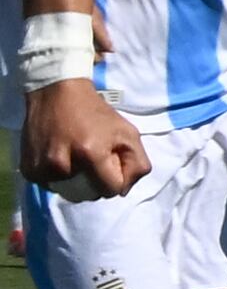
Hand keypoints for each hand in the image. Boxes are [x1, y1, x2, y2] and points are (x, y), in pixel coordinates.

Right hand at [21, 76, 144, 200]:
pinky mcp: (28, 170)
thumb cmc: (96, 114)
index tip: (111, 164)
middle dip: (96, 181)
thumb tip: (123, 190)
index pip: (110, 190)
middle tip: (92, 157)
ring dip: (75, 180)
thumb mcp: (127, 133)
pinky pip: (50, 185)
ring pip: (68, 191)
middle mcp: (62, 164)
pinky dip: (58, 177)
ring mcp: (42, 168)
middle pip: (88, 194)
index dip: (116, 180)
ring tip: (74, 155)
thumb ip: (137, 164)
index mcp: (90, 153)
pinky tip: (60, 157)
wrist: (56, 94)